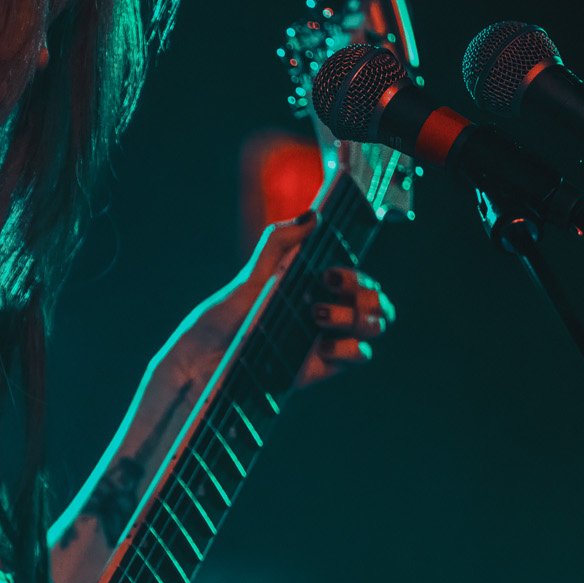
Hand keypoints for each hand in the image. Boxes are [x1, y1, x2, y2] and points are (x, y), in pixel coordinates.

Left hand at [178, 213, 395, 388]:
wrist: (206, 359)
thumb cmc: (225, 316)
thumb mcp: (251, 275)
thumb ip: (280, 242)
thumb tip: (313, 215)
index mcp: (313, 289)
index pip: (359, 277)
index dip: (355, 274)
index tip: (327, 274)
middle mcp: (327, 312)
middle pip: (376, 300)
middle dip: (365, 293)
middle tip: (327, 291)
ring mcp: (328, 340)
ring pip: (375, 325)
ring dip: (358, 317)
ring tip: (318, 317)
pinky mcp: (323, 367)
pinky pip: (360, 354)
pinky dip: (349, 347)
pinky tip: (321, 346)